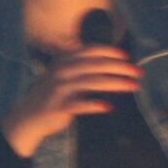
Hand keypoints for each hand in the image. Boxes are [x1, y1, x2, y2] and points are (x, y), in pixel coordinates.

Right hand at [0, 46, 140, 154]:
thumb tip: (111, 60)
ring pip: (94, 82)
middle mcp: (62, 71)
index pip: (92, 50)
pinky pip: (81, 105)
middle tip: (139, 72)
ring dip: (117, 84)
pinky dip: (95, 105)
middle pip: (97, 65)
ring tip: (134, 86)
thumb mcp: (62, 73)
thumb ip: (81, 64)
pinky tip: (108, 107)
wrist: (28, 117)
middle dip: (121, 68)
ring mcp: (60, 88)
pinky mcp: (60, 106)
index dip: (112, 52)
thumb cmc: (51, 95)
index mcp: (64, 60)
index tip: (127, 57)